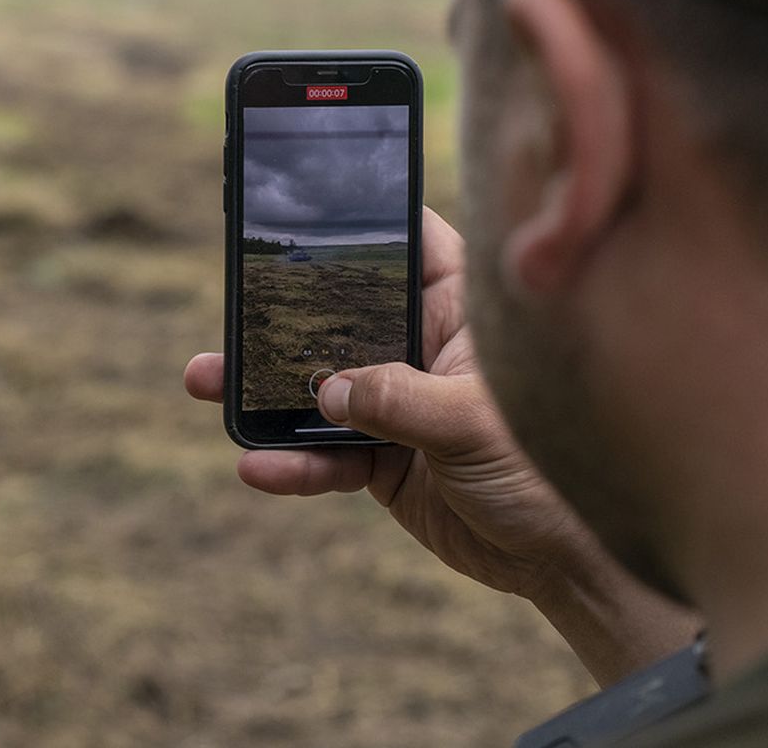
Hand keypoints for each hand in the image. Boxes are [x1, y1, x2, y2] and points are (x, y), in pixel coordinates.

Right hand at [187, 208, 697, 685]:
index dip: (361, 221)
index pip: (408, 244)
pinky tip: (256, 466)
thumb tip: (323, 391)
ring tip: (203, 381)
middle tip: (229, 303)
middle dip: (280, 313)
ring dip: (260, 389)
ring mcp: (397, 405)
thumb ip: (394, 399)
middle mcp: (423, 349)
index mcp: (461, 314)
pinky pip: (323, 456)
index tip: (304, 205)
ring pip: (317, 387)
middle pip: (339, 314)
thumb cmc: (547, 470)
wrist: (564, 561)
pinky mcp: (381, 461)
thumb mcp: (470, 422)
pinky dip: (291, 463)